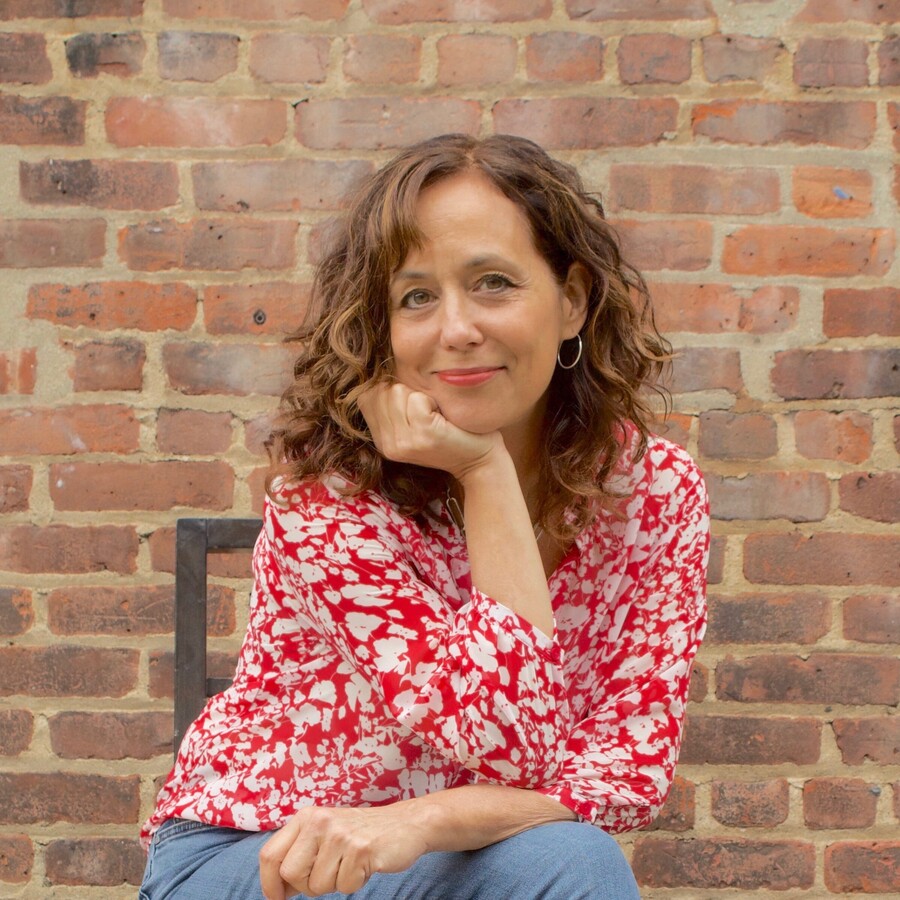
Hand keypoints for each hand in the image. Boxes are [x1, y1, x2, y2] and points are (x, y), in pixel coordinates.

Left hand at [258, 804, 429, 898]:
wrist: (405, 823)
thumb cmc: (361, 834)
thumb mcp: (325, 834)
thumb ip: (300, 854)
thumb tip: (277, 889)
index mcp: (306, 817)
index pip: (269, 855)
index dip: (269, 884)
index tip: (279, 898)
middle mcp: (319, 821)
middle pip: (290, 874)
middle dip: (307, 886)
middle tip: (329, 875)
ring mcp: (340, 834)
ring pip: (317, 886)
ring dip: (335, 884)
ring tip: (350, 864)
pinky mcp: (361, 849)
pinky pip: (344, 887)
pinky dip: (355, 884)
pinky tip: (365, 865)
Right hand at [357, 382, 502, 480]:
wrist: (479, 461)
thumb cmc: (450, 433)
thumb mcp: (413, 422)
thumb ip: (392, 404)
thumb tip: (377, 373)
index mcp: (382, 441)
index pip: (366, 396)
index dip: (389, 390)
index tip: (414, 406)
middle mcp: (388, 445)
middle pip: (381, 391)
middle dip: (407, 392)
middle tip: (428, 412)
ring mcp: (404, 442)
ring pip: (397, 392)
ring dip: (420, 395)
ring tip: (434, 415)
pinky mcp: (422, 435)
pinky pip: (417, 398)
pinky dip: (432, 400)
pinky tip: (442, 417)